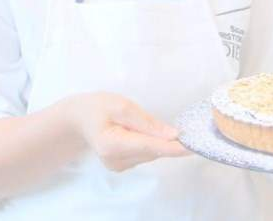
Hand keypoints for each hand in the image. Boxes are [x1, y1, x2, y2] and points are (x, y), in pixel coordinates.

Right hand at [64, 92, 188, 171]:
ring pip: (150, 153)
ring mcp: (118, 167)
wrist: (79, 118)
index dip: (173, 147)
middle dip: (166, 139)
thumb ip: (147, 122)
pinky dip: (149, 143)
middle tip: (175, 124)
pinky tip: (137, 131)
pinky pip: (145, 154)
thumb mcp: (121, 105)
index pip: (149, 147)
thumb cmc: (98, 107)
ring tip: (138, 122)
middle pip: (151, 151)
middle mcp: (115, 161)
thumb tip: (173, 135)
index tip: (193, 147)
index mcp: (112, 144)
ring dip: (155, 139)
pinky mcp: (122, 166)